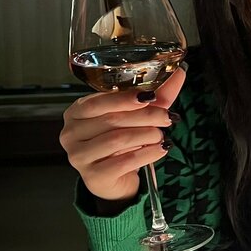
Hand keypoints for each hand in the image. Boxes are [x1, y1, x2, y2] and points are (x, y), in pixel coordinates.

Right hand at [59, 68, 185, 201]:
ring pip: (118, 140)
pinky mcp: (93, 177)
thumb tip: (179, 72)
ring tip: (162, 135)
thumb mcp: (137, 115)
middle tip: (167, 117)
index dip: (125, 99)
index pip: (99, 102)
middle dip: (145, 117)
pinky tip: (160, 150)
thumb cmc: (121, 143)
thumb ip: (156, 95)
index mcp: (77, 112)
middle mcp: (71, 133)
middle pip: (111, 120)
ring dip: (147, 135)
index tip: (150, 97)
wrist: (114, 178)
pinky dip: (147, 154)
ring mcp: (79, 156)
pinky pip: (124, 162)